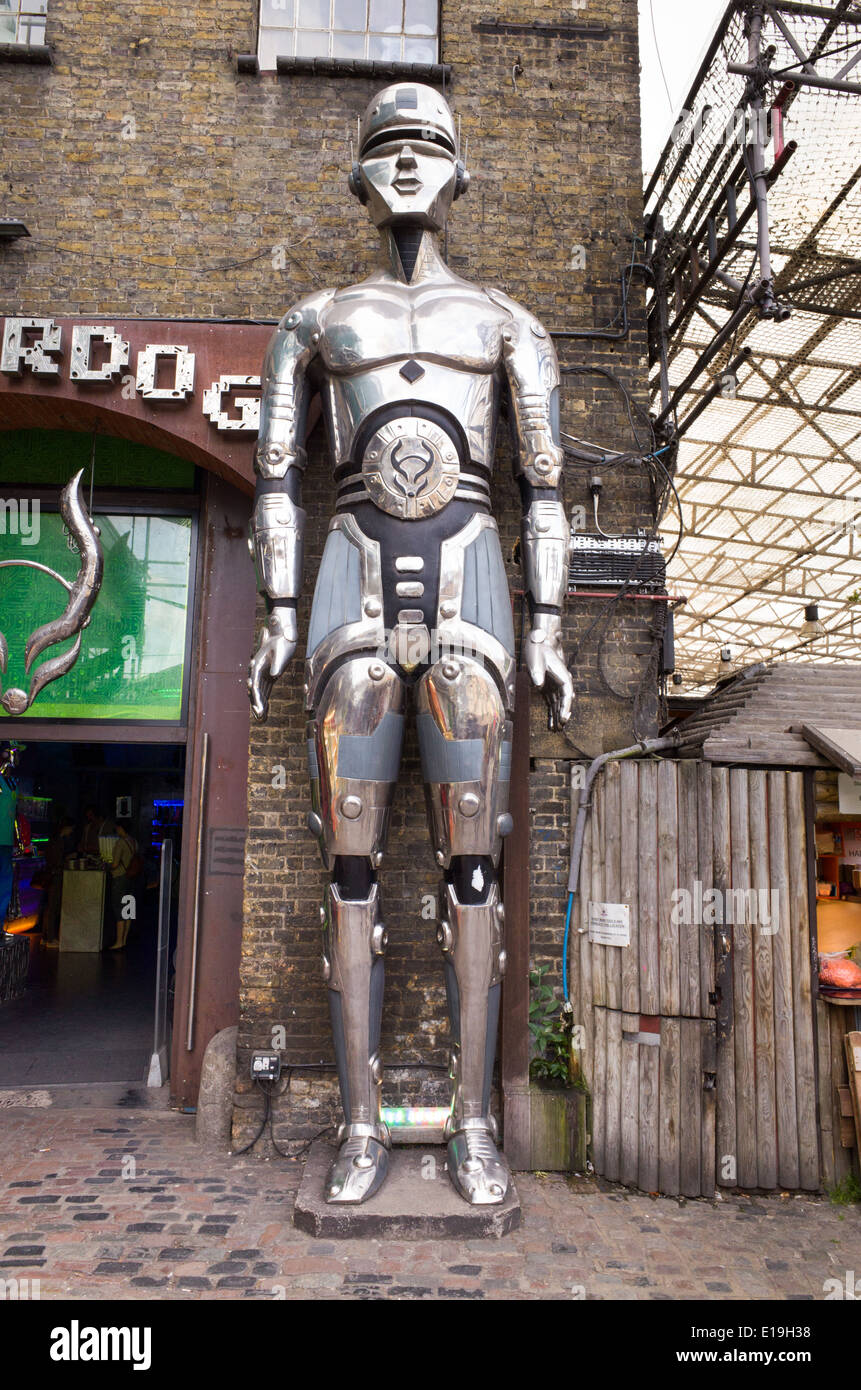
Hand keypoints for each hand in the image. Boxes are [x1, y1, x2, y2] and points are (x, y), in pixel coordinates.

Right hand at [248, 605, 297, 721]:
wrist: (283, 633)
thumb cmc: (283, 641)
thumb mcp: (281, 651)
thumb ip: (277, 664)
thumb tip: (274, 675)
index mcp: (258, 665)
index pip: (255, 685)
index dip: (257, 699)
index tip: (259, 709)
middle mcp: (257, 670)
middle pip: (255, 691)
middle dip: (257, 705)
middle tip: (260, 718)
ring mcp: (262, 673)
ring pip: (259, 692)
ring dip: (260, 705)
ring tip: (262, 719)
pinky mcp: (269, 675)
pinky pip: (265, 690)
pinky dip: (265, 700)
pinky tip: (266, 711)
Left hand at [525, 618, 573, 725]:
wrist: (539, 642)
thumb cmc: (539, 650)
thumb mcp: (537, 661)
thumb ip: (537, 673)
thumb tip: (538, 685)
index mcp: (563, 677)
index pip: (566, 696)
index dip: (566, 708)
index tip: (564, 718)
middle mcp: (562, 683)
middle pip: (564, 702)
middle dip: (562, 716)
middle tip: (560, 728)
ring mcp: (555, 685)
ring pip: (558, 704)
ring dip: (557, 716)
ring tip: (555, 729)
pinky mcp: (548, 686)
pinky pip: (551, 702)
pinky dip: (551, 711)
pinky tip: (550, 722)